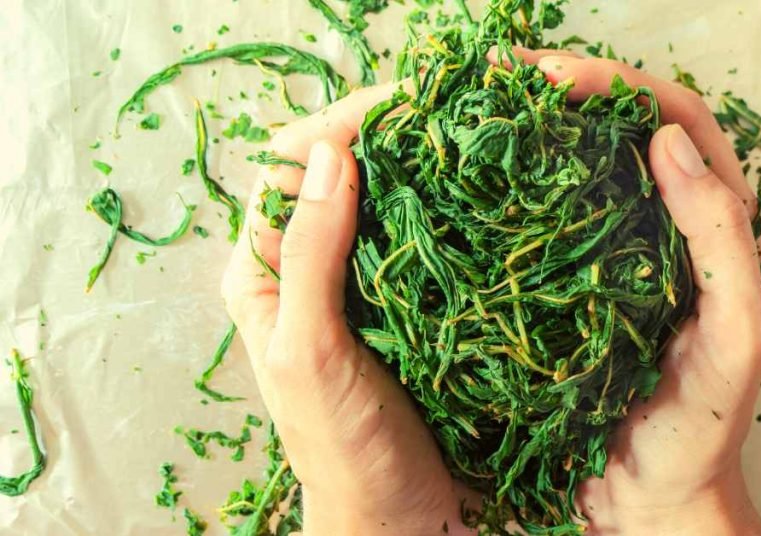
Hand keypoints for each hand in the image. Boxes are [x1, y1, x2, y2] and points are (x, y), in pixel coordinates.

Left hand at [221, 84, 473, 534]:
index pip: (287, 170)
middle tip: (442, 115)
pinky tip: (476, 201)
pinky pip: (419, 242)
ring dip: (420, 173)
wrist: (396, 518)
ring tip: (464, 146)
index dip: (337, 127)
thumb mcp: (310, 352)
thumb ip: (311, 255)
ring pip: (382, 205)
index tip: (400, 105)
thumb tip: (333, 153)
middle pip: (336, 177)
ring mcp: (357, 287)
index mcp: (261, 274)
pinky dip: (445, 215)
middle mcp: (305, 270)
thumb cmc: (341, 451)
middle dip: (384, 139)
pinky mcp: (404, 306)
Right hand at [491, 50, 760, 533]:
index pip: (677, 121)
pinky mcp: (576, 281)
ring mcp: (618, 251)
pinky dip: (517, 185)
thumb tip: (666, 142)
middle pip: (625, 125)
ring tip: (481, 108)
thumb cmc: (701, 426)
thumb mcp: (735, 338)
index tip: (552, 80)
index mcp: (717, 226)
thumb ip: (721, 241)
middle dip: (569, 86)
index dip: (620, 86)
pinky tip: (476, 179)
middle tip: (502, 75)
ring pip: (584, 162)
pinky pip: (548, 216)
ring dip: (539, 126)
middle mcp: (668, 225)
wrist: (653, 497)